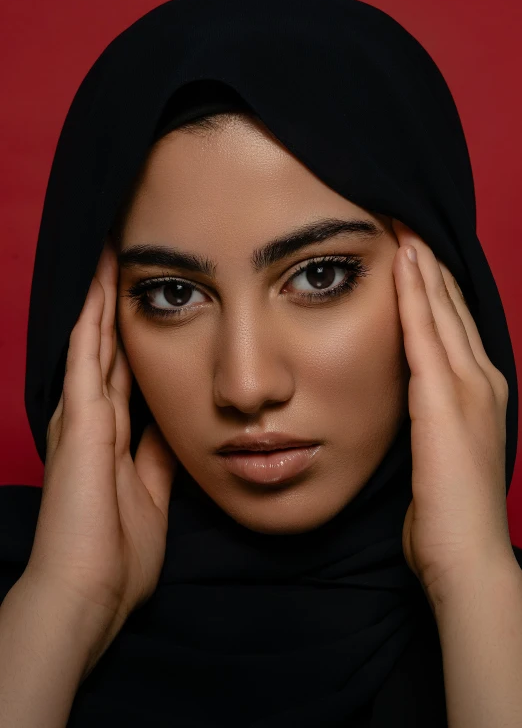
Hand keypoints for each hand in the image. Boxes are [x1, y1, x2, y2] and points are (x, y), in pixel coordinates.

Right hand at [26, 237, 177, 673]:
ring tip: (107, 257)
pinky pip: (87, 354)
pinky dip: (92, 318)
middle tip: (117, 261)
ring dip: (100, 300)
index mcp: (108, 437)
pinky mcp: (80, 419)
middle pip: (105, 349)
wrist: (88, 592)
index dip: (128, 339)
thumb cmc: (116, 555)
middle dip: (112, 307)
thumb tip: (173, 426)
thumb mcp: (149, 493)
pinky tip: (97, 284)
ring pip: (94, 341)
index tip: (142, 306)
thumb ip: (157, 457)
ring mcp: (80, 415)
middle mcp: (90, 418)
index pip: (121, 373)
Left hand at [391, 219, 513, 608]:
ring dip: (424, 268)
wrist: (468, 556)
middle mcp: (482, 381)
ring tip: (406, 229)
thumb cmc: (449, 512)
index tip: (415, 253)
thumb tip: (409, 402)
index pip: (455, 325)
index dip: (436, 287)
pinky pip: (426, 335)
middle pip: (453, 308)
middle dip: (431, 265)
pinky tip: (404, 265)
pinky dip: (416, 297)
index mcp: (480, 392)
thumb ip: (431, 418)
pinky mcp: (445, 401)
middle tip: (409, 224)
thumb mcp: (443, 453)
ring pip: (443, 311)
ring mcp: (469, 389)